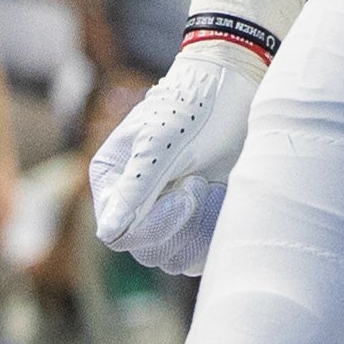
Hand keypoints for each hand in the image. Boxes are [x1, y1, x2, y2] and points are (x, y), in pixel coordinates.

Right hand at [84, 33, 268, 274]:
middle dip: (180, 224)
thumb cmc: (194, 106)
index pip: (119, 233)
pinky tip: (223, 201)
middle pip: (146, 248)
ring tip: (212, 187)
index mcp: (112, 180)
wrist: (236, 89)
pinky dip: (214, 235)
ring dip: (198, 230)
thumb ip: (135, 188)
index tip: (188, 190)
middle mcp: (133, 201)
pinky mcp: (193, 219)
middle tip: (201, 183)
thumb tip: (107, 232)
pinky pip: (198, 252)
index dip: (155, 223)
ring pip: (172, 255)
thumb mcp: (163, 144)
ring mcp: (163, 211)